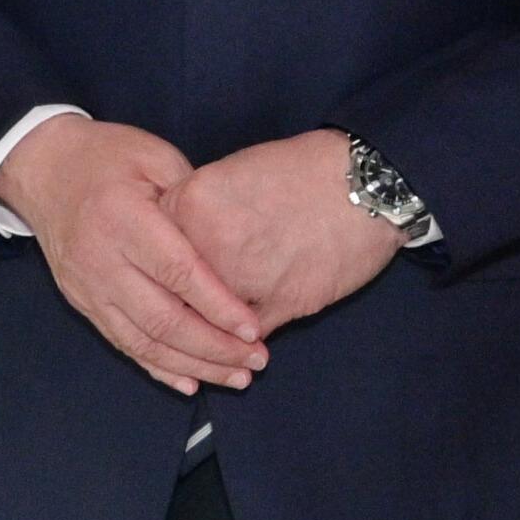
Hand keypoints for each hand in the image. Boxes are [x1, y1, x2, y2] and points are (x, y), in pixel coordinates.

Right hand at [0, 116, 267, 396]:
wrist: (41, 167)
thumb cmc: (106, 155)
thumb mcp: (155, 156)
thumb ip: (193, 200)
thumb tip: (232, 248)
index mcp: (124, 218)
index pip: (178, 273)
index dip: (217, 306)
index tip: (252, 329)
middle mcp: (101, 259)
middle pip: (163, 319)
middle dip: (214, 347)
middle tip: (256, 361)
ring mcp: (88, 286)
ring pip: (143, 341)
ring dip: (193, 365)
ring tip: (234, 378)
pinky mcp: (81, 302)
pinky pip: (122, 343)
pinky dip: (157, 366)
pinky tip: (189, 381)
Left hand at [171, 130, 400, 335]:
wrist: (367, 187)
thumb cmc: (305, 170)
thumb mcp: (237, 170)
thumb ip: (200, 207)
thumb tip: (179, 233)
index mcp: (193, 203)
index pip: (153, 247)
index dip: (154, 264)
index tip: (154, 276)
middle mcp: (210, 244)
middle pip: (171, 290)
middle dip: (172, 306)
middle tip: (172, 317)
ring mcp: (242, 279)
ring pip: (205, 321)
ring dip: (204, 337)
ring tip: (207, 345)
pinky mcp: (278, 306)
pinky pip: (246, 336)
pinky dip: (242, 345)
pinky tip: (243, 349)